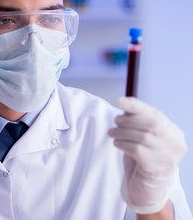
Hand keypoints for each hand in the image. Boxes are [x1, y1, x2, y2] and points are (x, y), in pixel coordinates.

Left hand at [108, 97, 186, 213]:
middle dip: (128, 120)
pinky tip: (117, 144)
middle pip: (151, 124)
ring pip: (142, 136)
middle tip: (115, 121)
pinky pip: (135, 149)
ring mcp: (167, 156)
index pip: (155, 114)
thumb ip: (138, 122)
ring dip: (122, 132)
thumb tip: (123, 104)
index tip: (119, 100)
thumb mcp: (144, 137)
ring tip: (112, 133)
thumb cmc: (144, 157)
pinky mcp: (155, 166)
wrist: (147, 187)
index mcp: (173, 132)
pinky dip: (122, 144)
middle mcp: (174, 143)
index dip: (136, 106)